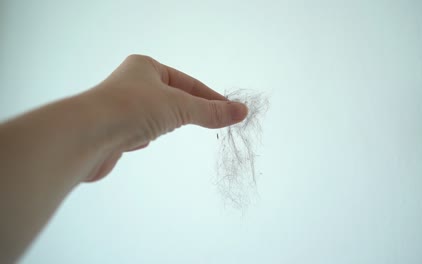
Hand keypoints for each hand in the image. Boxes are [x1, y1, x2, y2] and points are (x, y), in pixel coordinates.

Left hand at [82, 55, 247, 181]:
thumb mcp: (179, 106)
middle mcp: (131, 83)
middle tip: (210, 121)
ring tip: (169, 128)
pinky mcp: (112, 130)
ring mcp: (120, 107)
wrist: (86, 135)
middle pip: (172, 98)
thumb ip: (210, 111)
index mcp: (145, 67)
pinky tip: (141, 142)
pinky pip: (137, 131)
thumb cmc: (133, 108)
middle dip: (188, 110)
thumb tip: (241, 112)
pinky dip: (144, 137)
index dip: (210, 96)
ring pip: (154, 115)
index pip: (188, 82)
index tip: (230, 111)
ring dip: (164, 123)